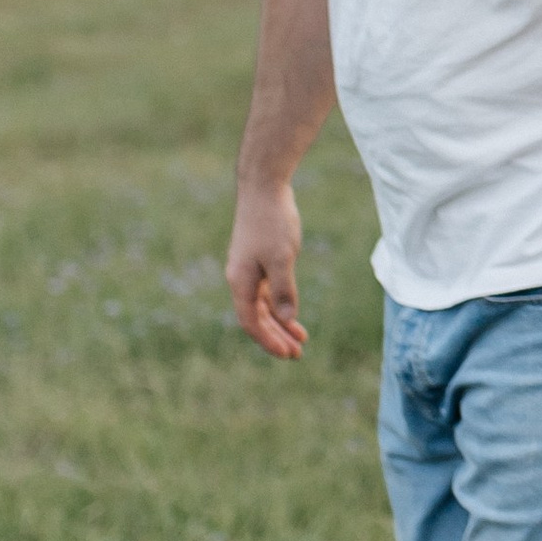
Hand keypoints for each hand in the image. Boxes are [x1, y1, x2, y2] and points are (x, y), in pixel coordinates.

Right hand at [226, 179, 306, 358]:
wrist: (263, 186)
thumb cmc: (272, 221)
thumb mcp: (282, 258)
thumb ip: (283, 291)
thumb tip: (286, 319)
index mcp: (240, 282)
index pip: (252, 322)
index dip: (268, 340)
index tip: (288, 354)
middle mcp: (240, 279)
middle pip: (257, 317)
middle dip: (276, 336)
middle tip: (298, 354)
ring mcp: (248, 269)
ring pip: (263, 305)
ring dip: (280, 323)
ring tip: (301, 339)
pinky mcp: (258, 259)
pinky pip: (267, 291)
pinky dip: (280, 304)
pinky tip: (293, 313)